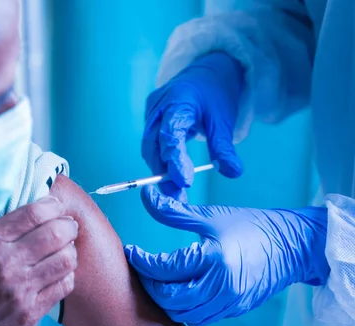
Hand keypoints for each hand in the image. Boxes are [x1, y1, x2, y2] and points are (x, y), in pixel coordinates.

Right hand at [0, 196, 77, 325]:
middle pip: (57, 234)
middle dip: (67, 225)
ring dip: (69, 250)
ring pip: (66, 260)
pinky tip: (58, 273)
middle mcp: (7, 263)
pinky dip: (66, 275)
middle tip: (67, 225)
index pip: (34, 213)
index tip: (54, 205)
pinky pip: (64, 286)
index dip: (52, 205)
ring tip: (64, 248)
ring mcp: (21, 290)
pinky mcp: (30, 313)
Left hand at [124, 186, 329, 325]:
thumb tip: (146, 195)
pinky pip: (199, 317)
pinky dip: (184, 306)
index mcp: (213, 259)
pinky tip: (178, 289)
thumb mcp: (210, 215)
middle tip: (142, 267)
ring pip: (182, 314)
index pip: (164, 269)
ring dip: (164, 299)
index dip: (141, 261)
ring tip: (157, 279)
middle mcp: (220, 287)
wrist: (293, 245)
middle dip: (149, 284)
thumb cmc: (252, 226)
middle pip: (168, 299)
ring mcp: (228, 303)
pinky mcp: (234, 310)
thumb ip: (173, 211)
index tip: (130, 251)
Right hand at [143, 52, 243, 201]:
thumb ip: (224, 147)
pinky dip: (159, 162)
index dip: (175, 160)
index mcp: (178, 100)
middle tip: (177, 196)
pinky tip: (170, 178)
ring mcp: (151, 114)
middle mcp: (159, 107)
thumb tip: (233, 172)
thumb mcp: (223, 119)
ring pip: (149, 148)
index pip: (171, 134)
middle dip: (163, 172)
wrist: (204, 73)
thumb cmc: (214, 94)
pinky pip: (150, 145)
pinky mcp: (150, 121)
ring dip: (159, 171)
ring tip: (175, 192)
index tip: (185, 182)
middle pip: (154, 145)